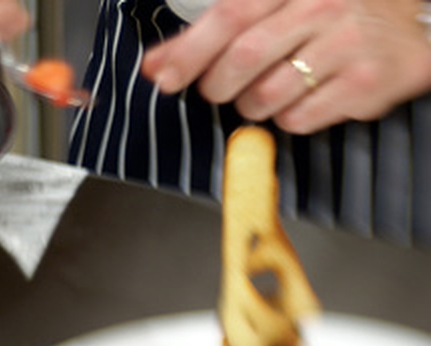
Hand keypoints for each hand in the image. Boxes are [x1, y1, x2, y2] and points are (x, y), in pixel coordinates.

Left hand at [141, 0, 430, 133]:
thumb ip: (213, 33)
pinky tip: (298, 101)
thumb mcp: (273, 9)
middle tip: (218, 89)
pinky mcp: (365, 83)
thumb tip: (156, 64)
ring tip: (262, 94)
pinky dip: (285, 119)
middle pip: (243, 57)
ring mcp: (346, 44)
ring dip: (250, 106)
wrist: (408, 27)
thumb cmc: (328, 18)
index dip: (188, 51)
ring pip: (266, 95)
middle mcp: (321, 7)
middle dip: (216, 85)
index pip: (229, 15)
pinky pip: (298, 118)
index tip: (162, 76)